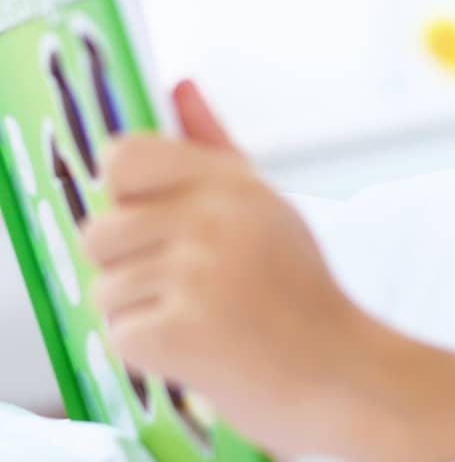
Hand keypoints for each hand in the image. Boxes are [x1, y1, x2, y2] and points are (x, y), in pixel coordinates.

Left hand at [83, 79, 375, 459]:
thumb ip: (214, 146)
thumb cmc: (301, 298)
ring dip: (143, 317)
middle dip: (132, 271)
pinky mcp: (180, 330)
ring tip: (205, 324)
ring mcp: (197, 274)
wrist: (346, 378)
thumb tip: (178, 83)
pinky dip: (152, 356)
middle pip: (99, 232)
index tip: (166, 228)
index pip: (124, 157)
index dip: (129, 197)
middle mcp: (214, 218)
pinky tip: (203, 354)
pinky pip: (119, 334)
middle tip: (197, 292)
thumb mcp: (268, 208)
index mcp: (233, 184)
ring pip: (105, 289)